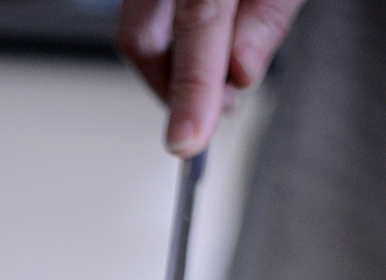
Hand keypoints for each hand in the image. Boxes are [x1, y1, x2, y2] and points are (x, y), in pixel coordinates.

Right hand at [116, 0, 307, 155]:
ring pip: (137, 31)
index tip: (187, 140)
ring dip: (172, 67)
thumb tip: (239, 72)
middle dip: (173, 87)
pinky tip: (202, 47)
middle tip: (211, 110)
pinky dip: (171, 41)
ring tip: (215, 79)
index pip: (197, 23)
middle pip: (141, 36)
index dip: (191, 89)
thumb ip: (270, 13)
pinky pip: (144, 14)